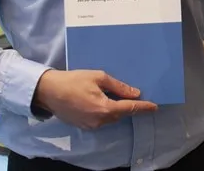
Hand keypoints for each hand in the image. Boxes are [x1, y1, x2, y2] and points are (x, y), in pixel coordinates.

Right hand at [33, 70, 157, 129]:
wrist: (49, 91)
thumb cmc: (74, 80)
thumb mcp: (98, 77)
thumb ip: (118, 86)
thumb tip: (135, 93)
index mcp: (105, 108)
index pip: (130, 108)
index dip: (144, 107)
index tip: (155, 107)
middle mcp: (100, 120)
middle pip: (121, 114)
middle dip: (129, 107)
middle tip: (136, 98)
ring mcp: (91, 126)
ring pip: (111, 118)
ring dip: (116, 109)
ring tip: (118, 98)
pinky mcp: (84, 126)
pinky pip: (101, 120)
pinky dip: (106, 112)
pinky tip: (104, 103)